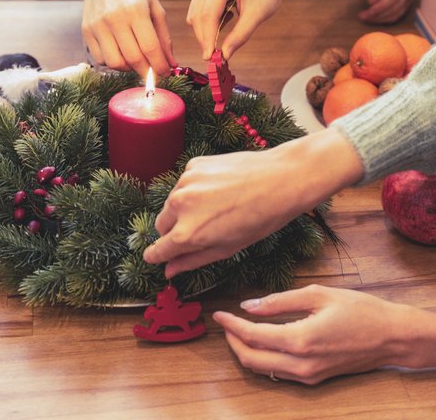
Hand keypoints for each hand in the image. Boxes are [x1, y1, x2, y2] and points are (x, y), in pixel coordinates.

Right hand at [81, 0, 177, 75]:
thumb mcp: (154, 6)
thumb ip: (164, 36)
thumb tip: (171, 63)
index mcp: (136, 10)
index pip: (150, 47)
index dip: (160, 66)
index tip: (166, 73)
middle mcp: (115, 18)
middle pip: (133, 59)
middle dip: (147, 72)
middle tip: (154, 73)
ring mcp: (98, 26)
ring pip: (115, 63)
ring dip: (129, 68)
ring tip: (137, 60)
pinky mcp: (86, 31)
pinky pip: (101, 59)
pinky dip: (113, 63)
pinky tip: (121, 53)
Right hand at [144, 128, 363, 277]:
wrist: (280, 179)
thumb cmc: (260, 219)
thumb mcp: (227, 248)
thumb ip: (193, 260)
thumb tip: (169, 270)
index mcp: (186, 234)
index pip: (155, 251)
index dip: (158, 255)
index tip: (158, 256)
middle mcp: (179, 206)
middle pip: (161, 225)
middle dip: (174, 230)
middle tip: (201, 230)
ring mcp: (185, 182)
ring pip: (172, 202)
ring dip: (184, 208)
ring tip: (216, 207)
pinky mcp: (193, 165)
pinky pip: (185, 183)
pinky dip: (195, 188)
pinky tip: (219, 189)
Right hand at [187, 0, 288, 59]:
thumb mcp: (256, 16)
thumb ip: (240, 36)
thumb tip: (224, 55)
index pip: (208, 14)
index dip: (207, 38)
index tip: (209, 57)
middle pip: (197, 14)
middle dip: (204, 36)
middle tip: (215, 55)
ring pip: (195, 13)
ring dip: (206, 28)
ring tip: (229, 24)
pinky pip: (198, 8)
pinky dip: (209, 20)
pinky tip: (227, 15)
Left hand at [213, 284, 435, 384]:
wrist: (393, 337)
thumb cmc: (361, 310)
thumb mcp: (320, 295)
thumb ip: (280, 301)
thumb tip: (249, 305)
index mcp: (301, 339)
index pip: (253, 335)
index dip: (231, 325)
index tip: (219, 313)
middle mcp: (301, 363)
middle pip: (251, 360)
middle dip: (233, 342)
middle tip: (226, 324)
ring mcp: (308, 375)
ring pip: (263, 370)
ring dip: (247, 352)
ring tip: (241, 330)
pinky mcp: (315, 379)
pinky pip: (279, 372)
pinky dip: (265, 359)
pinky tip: (265, 341)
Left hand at [358, 0, 416, 23]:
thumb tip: (373, 2)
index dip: (380, 7)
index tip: (367, 13)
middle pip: (395, 8)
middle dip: (378, 15)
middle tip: (363, 17)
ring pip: (396, 14)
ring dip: (380, 19)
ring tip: (366, 17)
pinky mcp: (406, 4)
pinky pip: (396, 16)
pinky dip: (384, 19)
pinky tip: (373, 17)